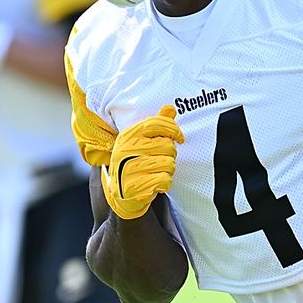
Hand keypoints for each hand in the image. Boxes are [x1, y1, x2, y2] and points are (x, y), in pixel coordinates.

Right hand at [103, 105, 182, 220]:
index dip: (174, 129)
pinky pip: (165, 180)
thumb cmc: (136, 162)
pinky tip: (154, 183)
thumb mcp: (142, 141)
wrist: (122, 193)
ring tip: (156, 172)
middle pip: (168, 145)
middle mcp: (127, 149)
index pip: (157, 123)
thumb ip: (157, 125)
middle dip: (170, 155)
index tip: (180, 138)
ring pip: (169, 164)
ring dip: (168, 170)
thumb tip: (170, 108)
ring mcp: (129, 168)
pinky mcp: (136, 186)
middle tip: (160, 160)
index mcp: (128, 135)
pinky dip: (164, 183)